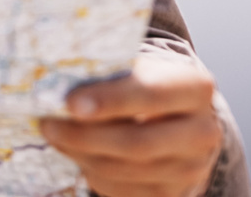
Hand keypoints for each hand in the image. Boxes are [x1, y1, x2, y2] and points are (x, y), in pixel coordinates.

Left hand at [39, 55, 222, 196]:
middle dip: (85, 135)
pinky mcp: (172, 193)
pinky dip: (91, 171)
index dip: (110, 100)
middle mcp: (203, 132)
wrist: (177, 116)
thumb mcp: (135, 66)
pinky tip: (75, 151)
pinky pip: (122, 189)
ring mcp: (191, 168)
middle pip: (137, 142)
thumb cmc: (144, 82)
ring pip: (125, 169)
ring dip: (81, 153)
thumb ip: (107, 73)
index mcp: (195, 88)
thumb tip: (56, 84)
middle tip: (47, 124)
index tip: (70, 103)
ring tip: (54, 134)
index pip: (151, 95)